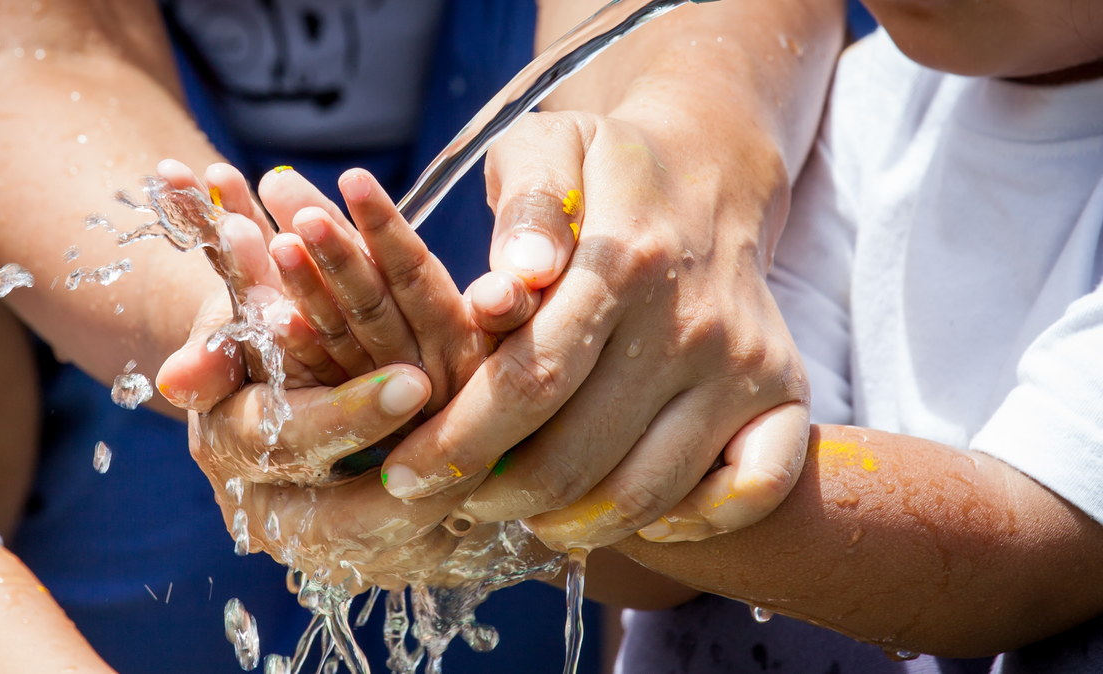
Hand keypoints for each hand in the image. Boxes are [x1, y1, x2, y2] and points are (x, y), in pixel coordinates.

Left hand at [377, 110, 810, 549]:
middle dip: (500, 494)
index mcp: (626, 258)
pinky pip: (749, 492)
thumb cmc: (602, 171)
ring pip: (646, 491)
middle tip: (460, 499)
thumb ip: (520, 215)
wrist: (710, 171)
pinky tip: (628, 510)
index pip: (529, 380)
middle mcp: (694, 320)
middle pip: (578, 455)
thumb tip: (505, 291)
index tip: (408, 474)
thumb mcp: (545, 152)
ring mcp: (744, 363)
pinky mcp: (785, 391)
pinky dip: (686, 524)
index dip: (460, 443)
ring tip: (524, 511)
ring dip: (570, 524)